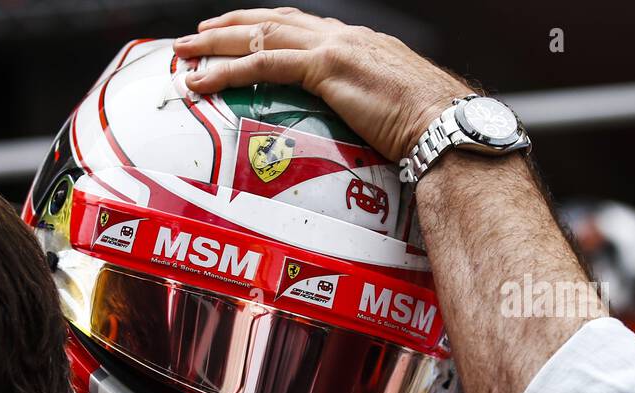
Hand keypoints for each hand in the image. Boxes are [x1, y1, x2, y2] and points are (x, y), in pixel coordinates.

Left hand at [175, 8, 470, 159]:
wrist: (449, 125)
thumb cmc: (428, 128)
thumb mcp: (388, 109)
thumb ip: (363, 106)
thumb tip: (351, 127)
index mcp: (358, 43)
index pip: (299, 26)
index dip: (262, 27)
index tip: (235, 32)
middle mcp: (344, 37)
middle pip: (272, 22)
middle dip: (229, 27)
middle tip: (195, 37)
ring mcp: (335, 49)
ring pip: (260, 37)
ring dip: (217, 45)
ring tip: (185, 54)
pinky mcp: (328, 69)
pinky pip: (265, 65)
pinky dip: (228, 71)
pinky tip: (203, 80)